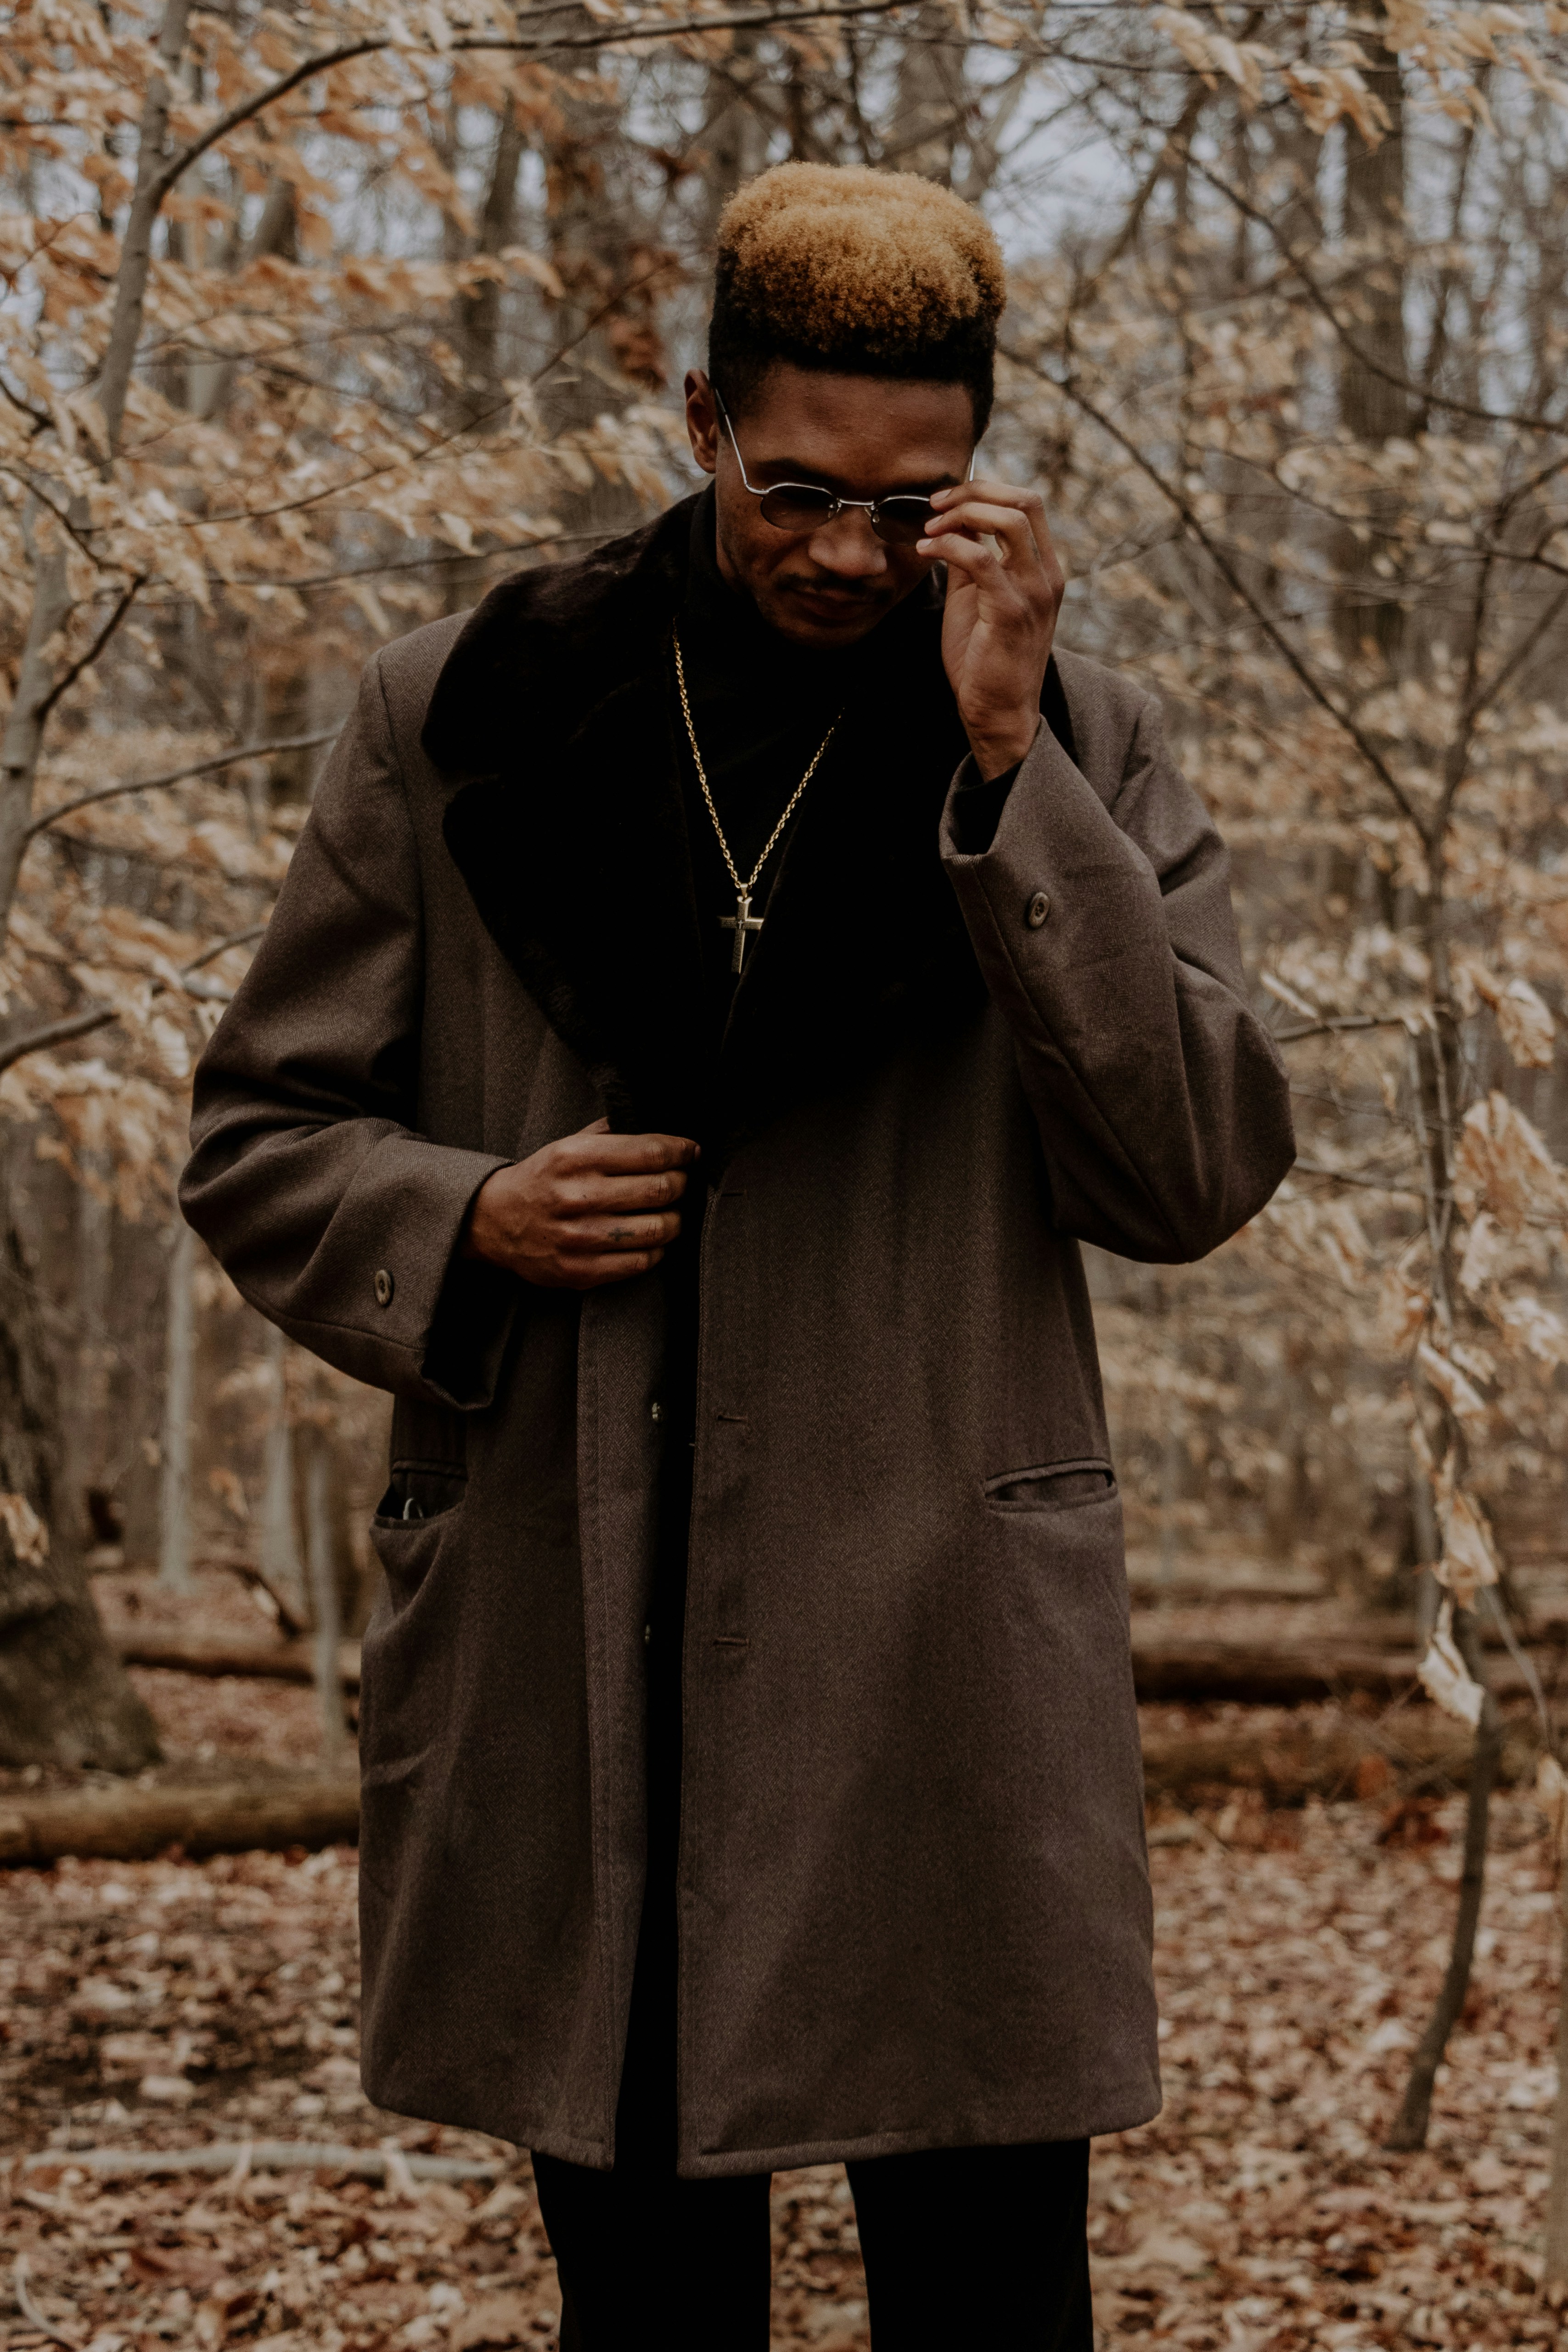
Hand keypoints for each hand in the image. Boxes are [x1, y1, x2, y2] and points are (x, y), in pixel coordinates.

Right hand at [463, 1117, 697, 1289]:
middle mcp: (578, 1197)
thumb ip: (610, 1133)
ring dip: (674, 1219)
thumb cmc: (542, 1179)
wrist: (495, 1221)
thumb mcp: (567, 1145)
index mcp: (576, 1158)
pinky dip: (657, 1249)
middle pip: (661, 1189)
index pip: (650, 1152)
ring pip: (658, 1229)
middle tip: (680, 1182)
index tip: (691, 1152)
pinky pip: (642, 1262)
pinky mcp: (581, 1271)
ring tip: (669, 1212)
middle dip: (681, 1183)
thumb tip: (661, 1127)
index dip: (681, 1151)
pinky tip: (651, 1238)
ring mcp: (580, 1238)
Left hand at [919, 481, 1064, 778]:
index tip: (945, 502)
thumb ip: (972, 560)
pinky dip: (948, 545)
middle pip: (1024, 500)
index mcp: (1044, 569)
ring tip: (930, 529)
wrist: (998, 713)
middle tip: (935, 505)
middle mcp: (1047, 575)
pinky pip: (980, 558)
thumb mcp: (978, 598)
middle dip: (974, 491)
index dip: (985, 489)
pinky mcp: (1011, 612)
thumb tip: (955, 522)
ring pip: (1008, 520)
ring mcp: (1034, 592)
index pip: (1027, 504)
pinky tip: (925, 551)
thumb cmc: (985, 660)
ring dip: (962, 514)